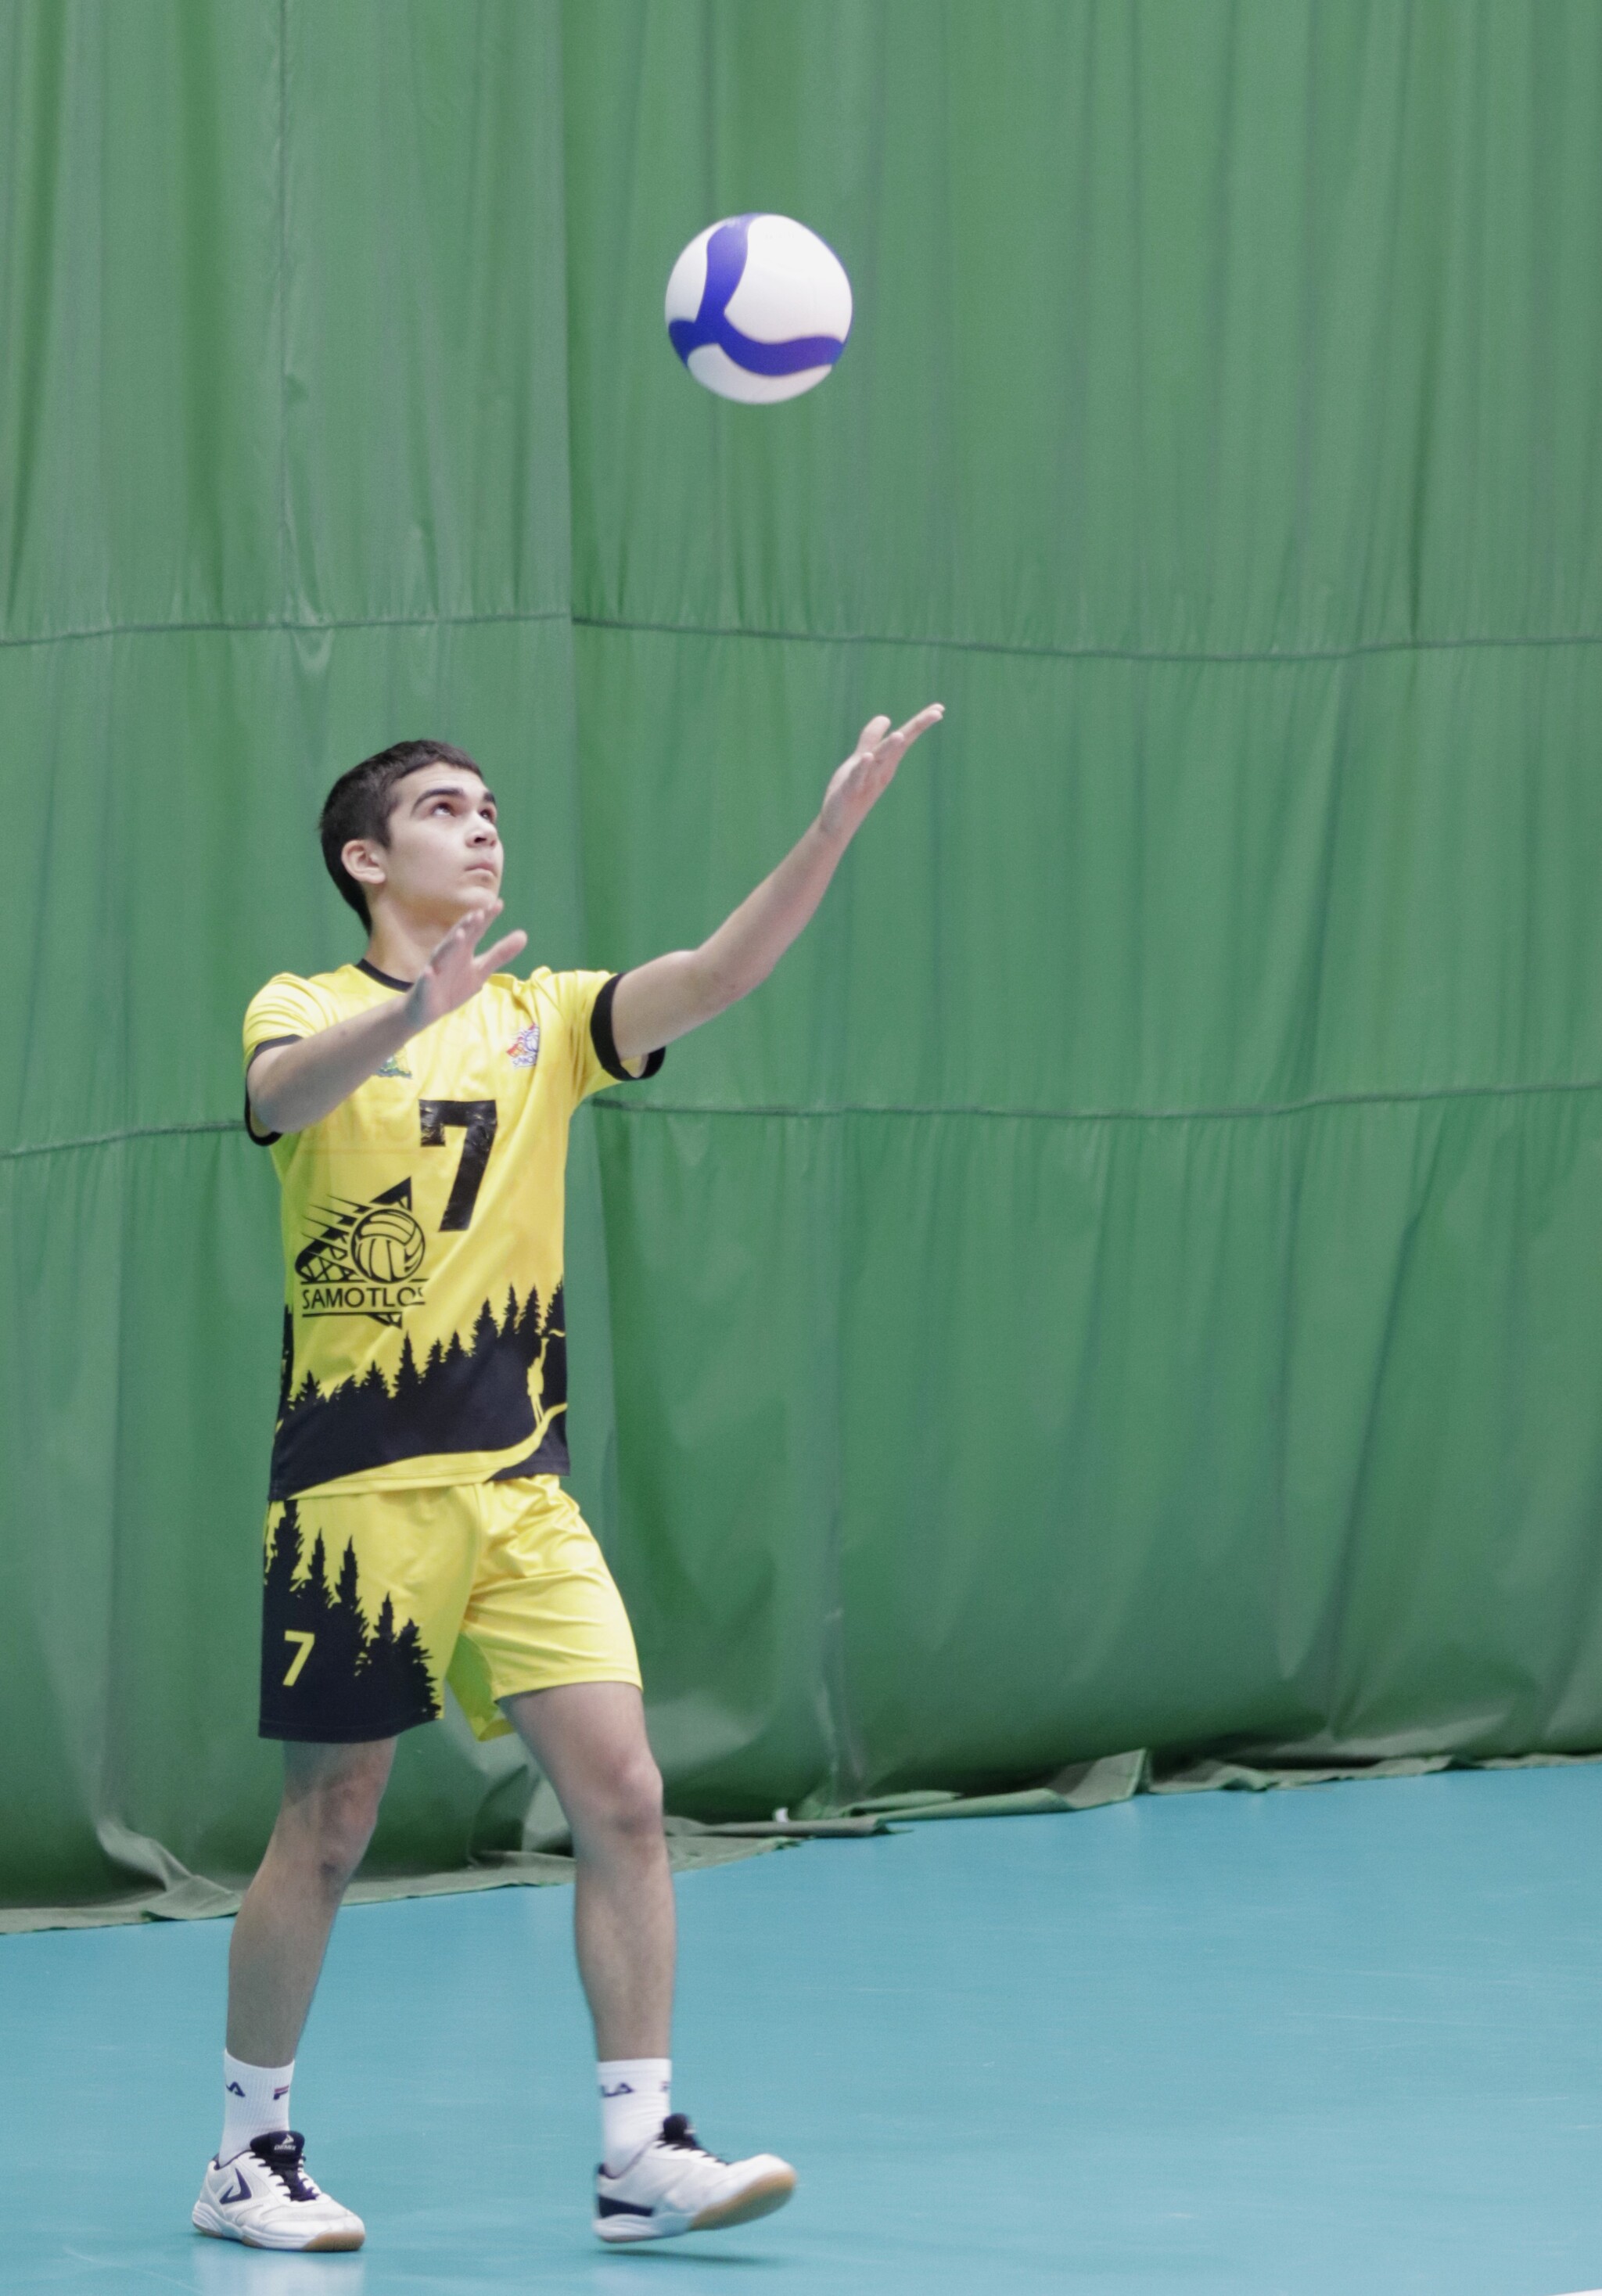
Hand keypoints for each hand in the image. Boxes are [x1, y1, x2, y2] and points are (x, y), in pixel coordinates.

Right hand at [406, 901, 527, 1029]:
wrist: (427, 1009)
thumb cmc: (454, 985)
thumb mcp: (481, 970)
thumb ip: (500, 953)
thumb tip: (523, 935)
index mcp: (463, 949)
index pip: (475, 930)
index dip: (486, 918)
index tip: (499, 904)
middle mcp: (448, 955)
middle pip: (458, 938)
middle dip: (467, 927)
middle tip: (479, 914)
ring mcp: (434, 970)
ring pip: (441, 956)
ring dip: (450, 945)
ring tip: (459, 935)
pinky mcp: (424, 988)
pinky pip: (425, 981)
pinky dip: (427, 976)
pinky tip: (428, 972)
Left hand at [818, 704, 944, 841]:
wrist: (838, 824)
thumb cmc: (852, 791)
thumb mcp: (862, 759)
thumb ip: (871, 738)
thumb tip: (886, 717)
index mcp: (886, 761)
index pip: (906, 738)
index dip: (921, 723)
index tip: (940, 708)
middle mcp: (881, 769)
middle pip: (900, 745)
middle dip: (916, 728)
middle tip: (936, 714)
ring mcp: (867, 780)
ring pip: (880, 759)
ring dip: (890, 747)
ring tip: (900, 735)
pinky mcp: (850, 790)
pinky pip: (858, 776)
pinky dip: (863, 767)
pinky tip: (867, 757)